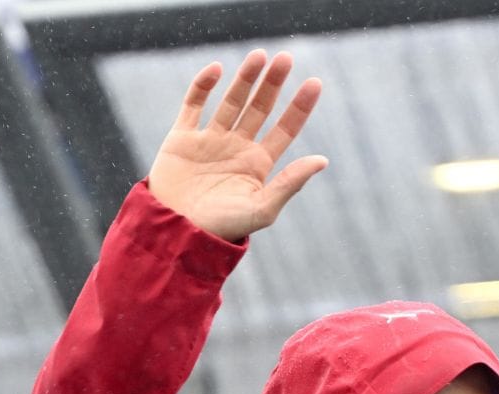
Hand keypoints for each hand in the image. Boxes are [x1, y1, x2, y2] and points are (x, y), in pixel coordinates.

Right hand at [148, 51, 327, 242]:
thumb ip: (290, 183)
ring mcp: (209, 140)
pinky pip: (193, 104)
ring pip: (231, 101)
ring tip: (259, 55)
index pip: (285, 129)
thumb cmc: (222, 228)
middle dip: (273, 84)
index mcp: (258, 164)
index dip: (300, 106)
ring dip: (245, 78)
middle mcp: (236, 148)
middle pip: (260, 108)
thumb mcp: (262, 208)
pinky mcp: (182, 137)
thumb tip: (322, 160)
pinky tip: (217, 69)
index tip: (315, 83)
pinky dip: (203, 86)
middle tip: (286, 58)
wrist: (176, 232)